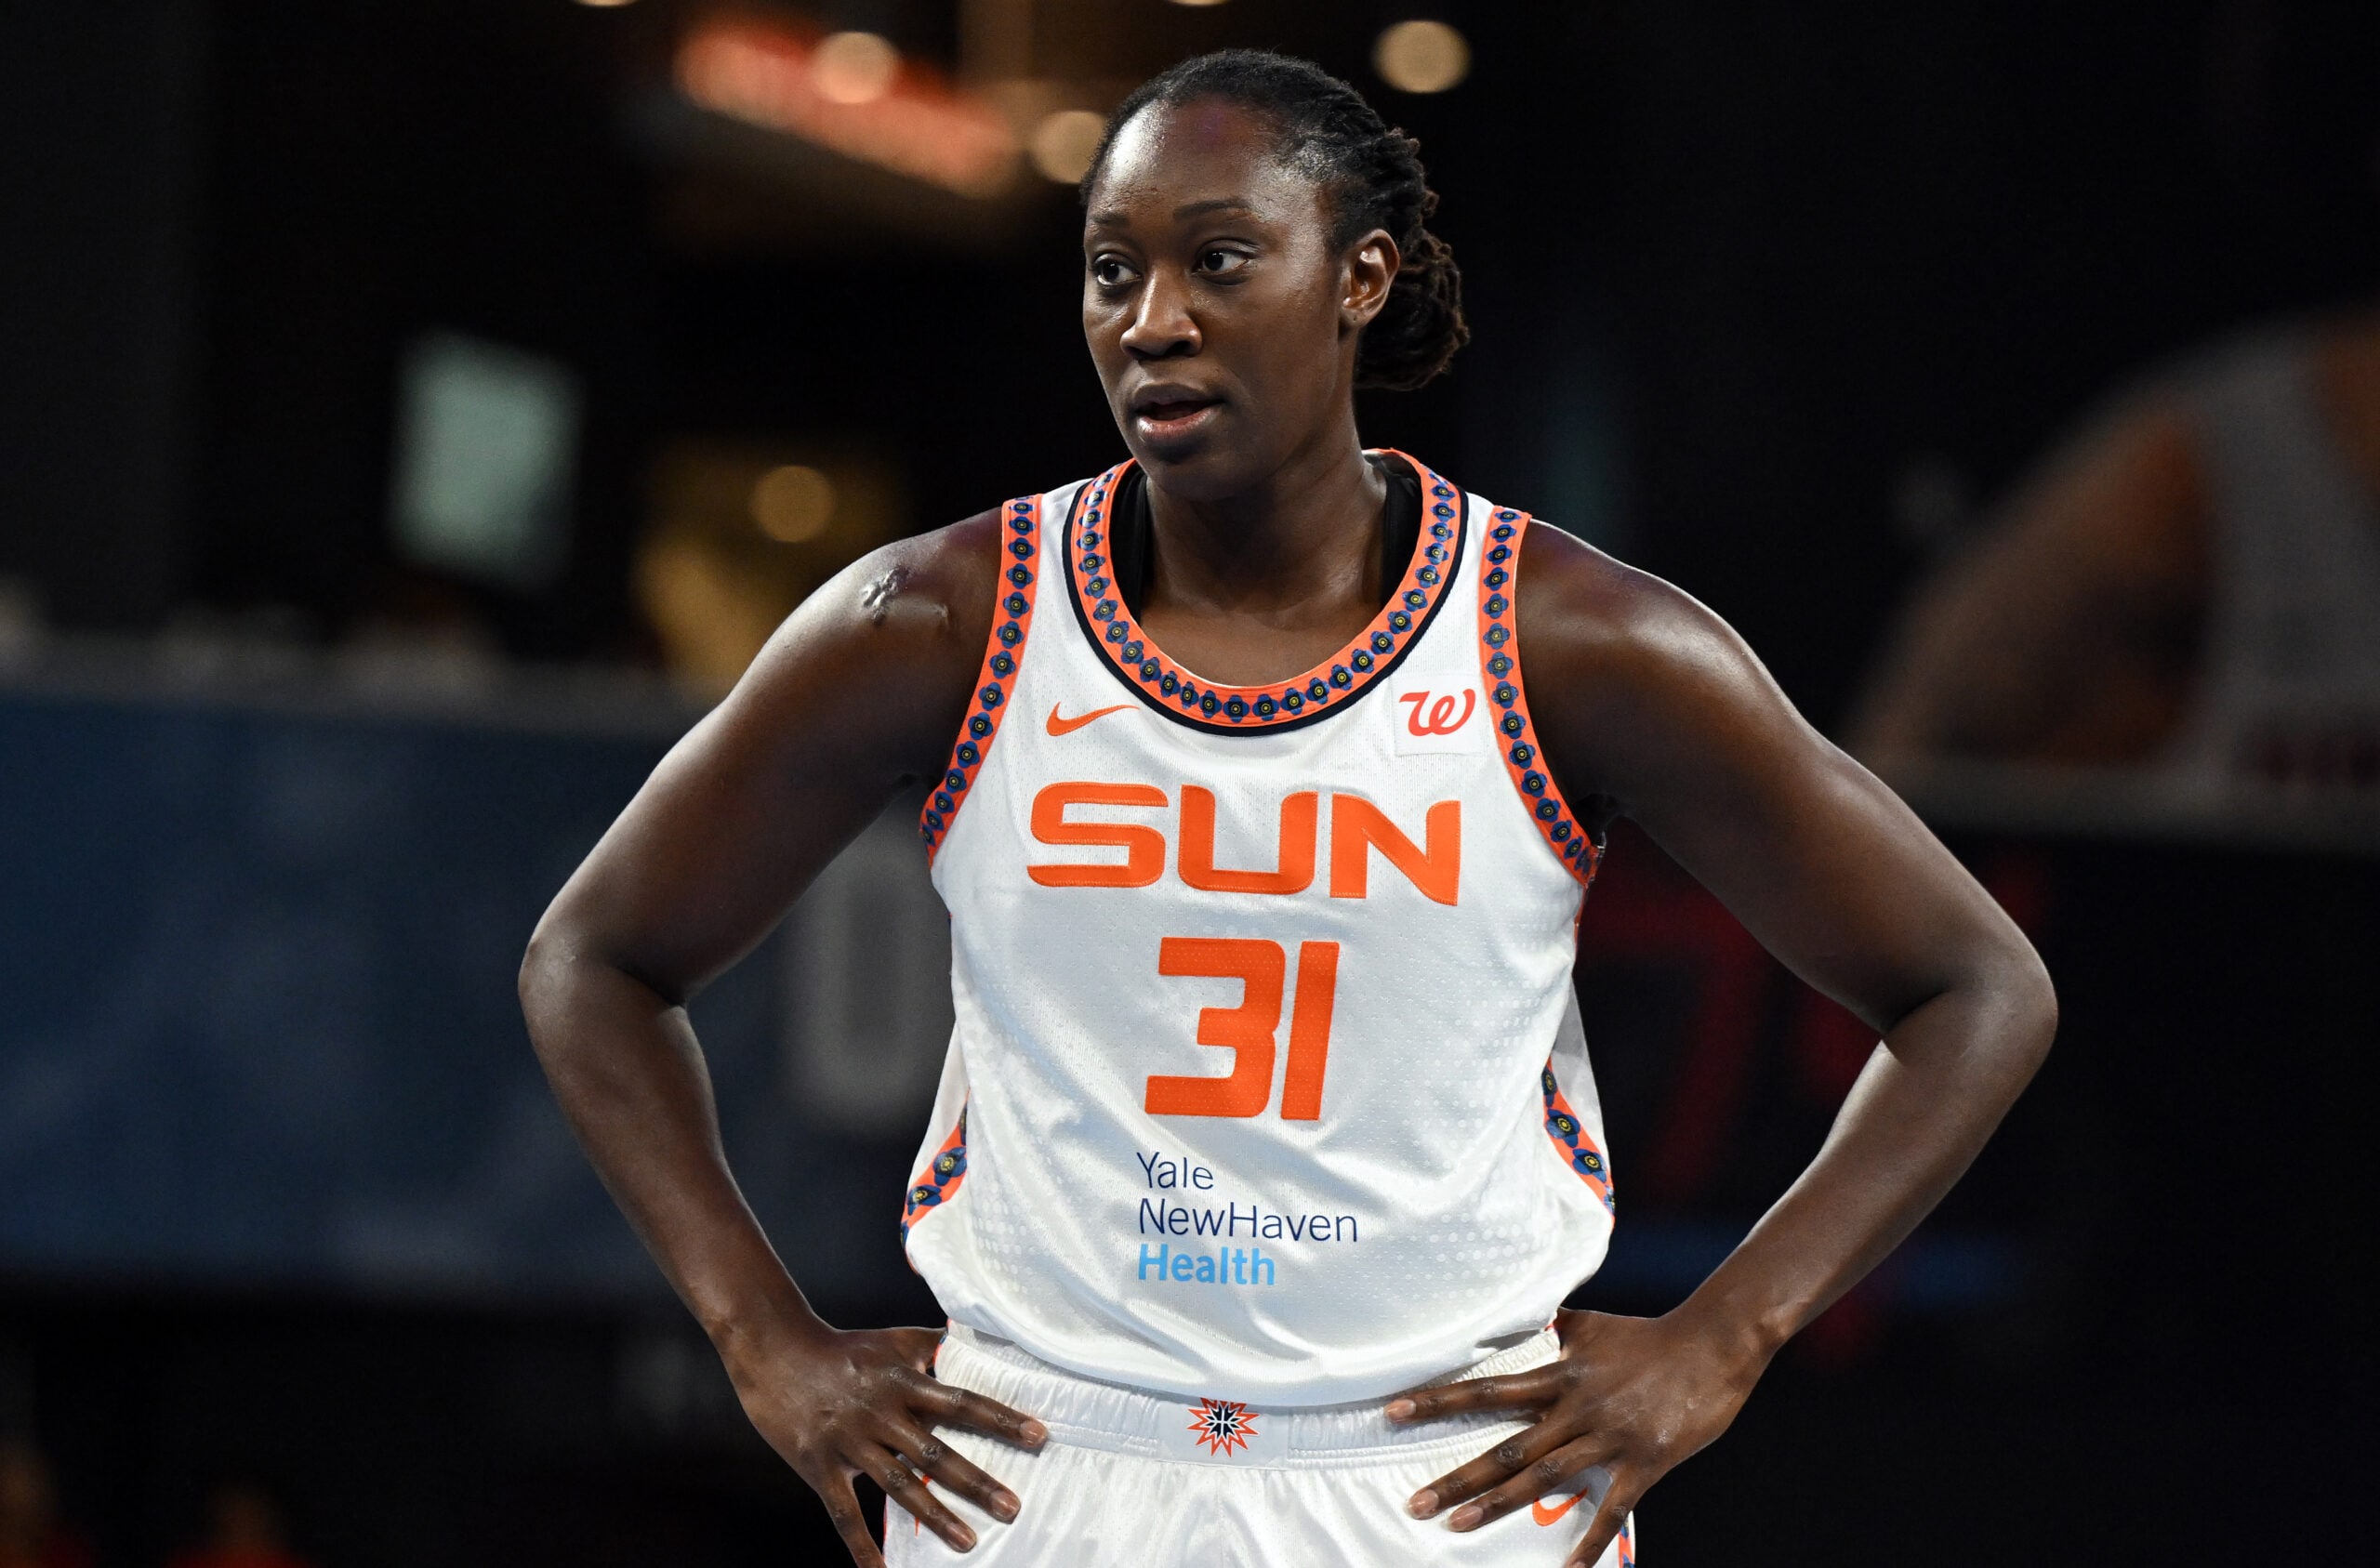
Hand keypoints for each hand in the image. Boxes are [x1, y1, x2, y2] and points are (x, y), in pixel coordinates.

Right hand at [723, 1319, 1046, 1564]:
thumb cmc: (842, 1347)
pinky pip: (845, 1513)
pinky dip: (862, 1547)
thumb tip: (973, 1341)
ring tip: (970, 1543)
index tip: (1039, 1436)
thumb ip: (933, 1346)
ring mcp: (851, 1442)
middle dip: (977, 1482)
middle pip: (937, 1452)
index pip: (963, 1402)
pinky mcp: (819, 1465)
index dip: (1002, 1419)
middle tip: (1013, 1508)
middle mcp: (882, 1412)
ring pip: (900, 1486)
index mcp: (904, 1381)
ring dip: (937, 1516)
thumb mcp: (893, 1339)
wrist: (776, 1350)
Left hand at [1385, 1307, 1766, 1566]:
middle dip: (1458, 1477)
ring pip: (1543, 1478)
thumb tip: (1517, 1314)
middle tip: (1414, 1503)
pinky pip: (1610, 1510)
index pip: (1486, 1389)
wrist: (1712, 1344)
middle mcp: (1574, 1408)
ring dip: (1498, 1505)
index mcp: (1558, 1374)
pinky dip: (1588, 1542)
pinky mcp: (1643, 1463)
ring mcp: (1607, 1438)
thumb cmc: (1648, 1335)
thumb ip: (1550, 1328)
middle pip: (1506, 1447)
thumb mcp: (1590, 1325)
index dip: (1439, 1400)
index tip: (1394, 1411)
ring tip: (1457, 1527)